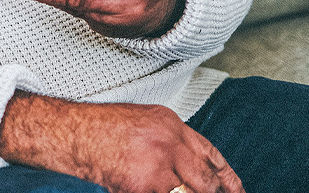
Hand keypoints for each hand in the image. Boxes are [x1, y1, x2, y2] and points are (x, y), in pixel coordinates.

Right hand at [0, 93, 242, 192]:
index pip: (212, 154)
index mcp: (171, 124)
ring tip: (172, 188)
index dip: (228, 178)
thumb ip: (169, 140)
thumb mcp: (143, 122)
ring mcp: (157, 165)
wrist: (71, 132)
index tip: (237, 191)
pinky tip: (144, 190)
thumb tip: (191, 167)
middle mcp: (169, 142)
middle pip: (206, 180)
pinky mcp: (143, 185)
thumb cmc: (99, 127)